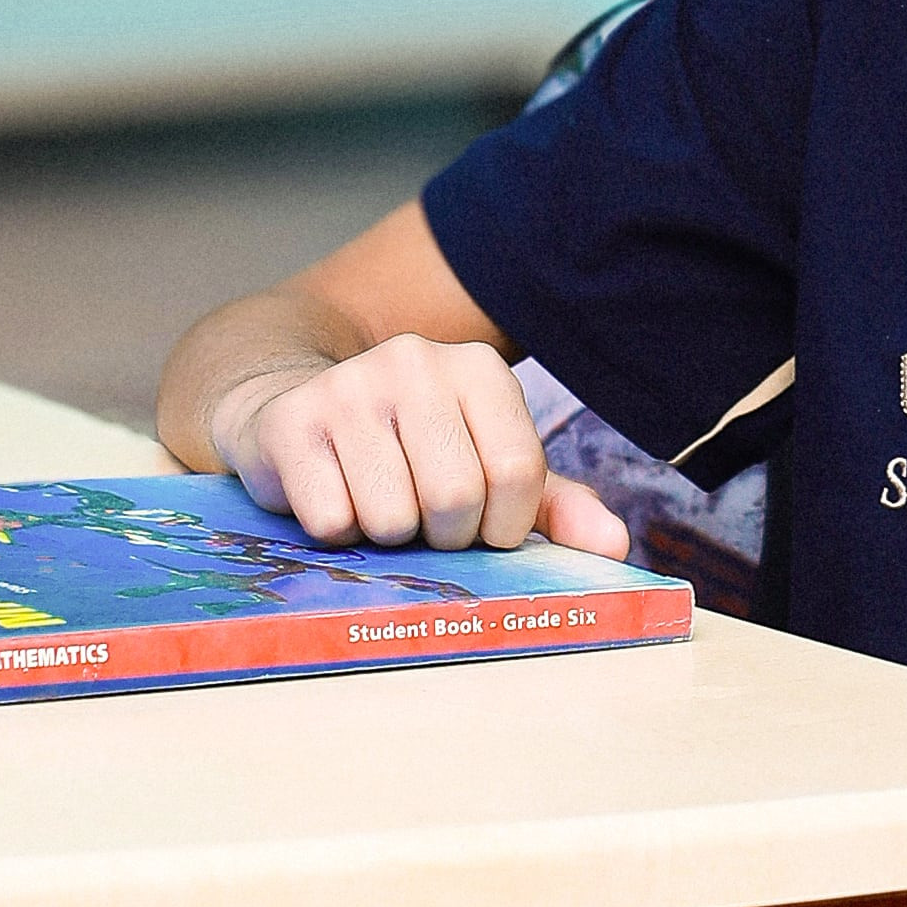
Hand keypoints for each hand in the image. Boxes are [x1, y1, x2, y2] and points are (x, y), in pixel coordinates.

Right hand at [203, 334, 631, 556]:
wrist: (292, 414)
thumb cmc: (407, 454)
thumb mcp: (485, 469)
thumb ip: (553, 505)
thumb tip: (614, 545)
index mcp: (479, 370)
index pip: (517, 475)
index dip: (501, 525)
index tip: (478, 523)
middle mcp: (416, 361)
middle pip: (455, 499)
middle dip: (442, 535)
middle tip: (420, 518)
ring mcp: (349, 386)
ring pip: (392, 518)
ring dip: (387, 537)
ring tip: (374, 501)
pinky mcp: (292, 423)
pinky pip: (332, 521)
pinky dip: (336, 533)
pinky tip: (333, 497)